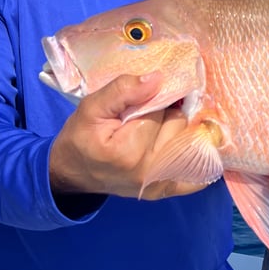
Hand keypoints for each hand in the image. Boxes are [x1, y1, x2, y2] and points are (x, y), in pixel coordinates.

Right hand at [49, 73, 202, 200]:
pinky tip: (189, 145)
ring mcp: (158, 184)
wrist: (72, 172)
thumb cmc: (81, 138)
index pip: (159, 108)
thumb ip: (123, 90)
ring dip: (178, 129)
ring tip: (158, 126)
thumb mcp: (91, 107)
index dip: (154, 97)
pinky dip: (196, 159)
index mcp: (128, 149)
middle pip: (178, 124)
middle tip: (147, 112)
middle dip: (166, 112)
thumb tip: (158, 78)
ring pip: (188, 141)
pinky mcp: (164, 191)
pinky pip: (194, 175)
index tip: (144, 96)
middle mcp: (148, 170)